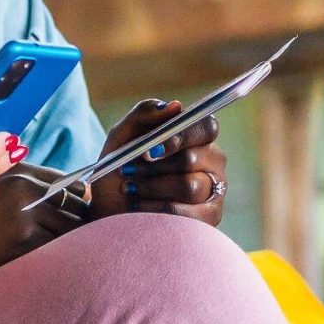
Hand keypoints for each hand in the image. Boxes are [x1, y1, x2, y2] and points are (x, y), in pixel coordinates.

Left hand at [91, 99, 227, 225]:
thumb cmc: (122, 165)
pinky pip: (188, 214)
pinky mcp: (210, 216)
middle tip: (126, 170)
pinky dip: (157, 209)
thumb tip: (175, 106)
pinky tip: (137, 206)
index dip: (180, 136)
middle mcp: (212, 160)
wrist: (110, 204)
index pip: (206, 126)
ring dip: (151, 187)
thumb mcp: (123, 135)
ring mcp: (214, 189)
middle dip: (153, 167)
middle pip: (191, 159)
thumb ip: (145, 113)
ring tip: (129, 188)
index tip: (150, 149)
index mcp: (197, 135)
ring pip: (189, 186)